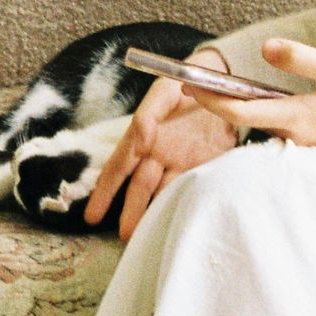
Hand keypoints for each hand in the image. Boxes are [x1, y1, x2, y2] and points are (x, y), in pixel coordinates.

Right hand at [84, 48, 239, 240]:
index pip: (119, 168)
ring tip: (146, 237)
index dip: (105, 191)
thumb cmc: (187, 79)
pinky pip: (194, 188)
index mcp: (144, 137)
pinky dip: (185, 204)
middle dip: (131, 213)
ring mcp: (184, 161)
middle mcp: (160, 154)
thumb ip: (149, 113)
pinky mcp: (208, 164)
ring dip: (154, 215)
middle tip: (124, 237)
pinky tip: (178, 222)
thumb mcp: (164, 91)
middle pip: (140, 189)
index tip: (91, 216)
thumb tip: (139, 139)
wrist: (224, 78)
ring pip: (164, 194)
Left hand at [186, 39, 315, 152]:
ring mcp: (303, 141)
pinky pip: (277, 127)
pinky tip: (253, 99)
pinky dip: (258, 113)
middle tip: (190, 84)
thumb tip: (266, 48)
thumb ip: (301, 59)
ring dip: (237, 107)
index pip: (240, 110)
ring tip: (214, 88)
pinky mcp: (313, 140)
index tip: (187, 84)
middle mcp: (294, 134)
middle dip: (217, 102)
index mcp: (296, 116)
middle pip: (245, 119)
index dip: (210, 98)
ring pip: (260, 123)